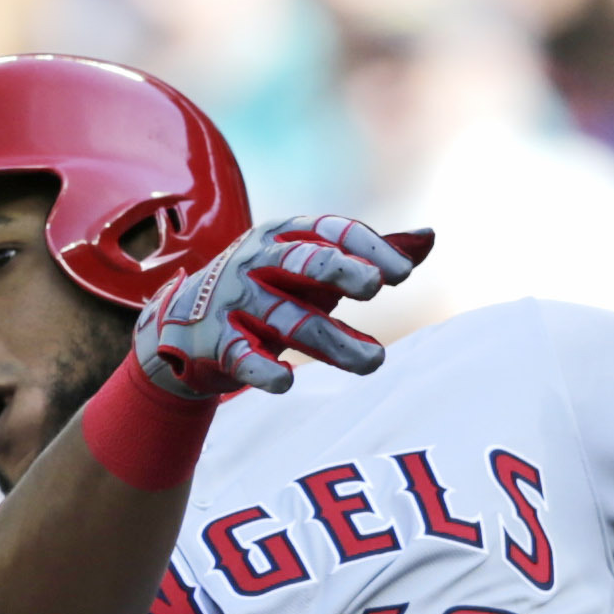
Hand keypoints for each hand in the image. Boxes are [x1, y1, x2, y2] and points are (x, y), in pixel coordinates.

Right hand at [132, 217, 435, 402]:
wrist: (185, 325)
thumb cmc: (268, 289)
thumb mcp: (313, 266)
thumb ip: (369, 253)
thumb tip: (429, 237)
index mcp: (285, 234)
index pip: (330, 231)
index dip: (366, 249)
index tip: (402, 274)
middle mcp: (257, 260)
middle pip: (302, 261)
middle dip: (339, 271)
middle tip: (374, 287)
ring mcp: (234, 300)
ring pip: (287, 318)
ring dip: (332, 341)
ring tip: (374, 362)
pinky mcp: (216, 341)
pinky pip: (241, 355)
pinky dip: (262, 369)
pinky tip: (286, 382)